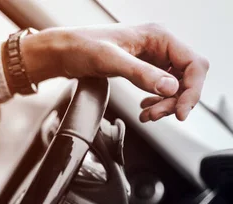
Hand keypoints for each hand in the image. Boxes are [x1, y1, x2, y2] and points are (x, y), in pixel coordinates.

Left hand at [20, 23, 208, 121]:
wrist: (62, 52)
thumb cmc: (81, 48)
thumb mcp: (110, 61)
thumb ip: (141, 74)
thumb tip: (170, 87)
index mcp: (158, 36)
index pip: (193, 64)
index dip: (191, 90)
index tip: (179, 112)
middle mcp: (159, 46)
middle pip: (187, 78)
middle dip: (175, 101)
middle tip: (155, 116)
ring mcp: (151, 58)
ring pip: (174, 86)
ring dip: (165, 104)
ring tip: (147, 115)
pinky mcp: (141, 69)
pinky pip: (160, 88)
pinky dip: (156, 102)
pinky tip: (144, 109)